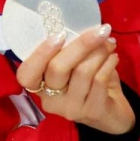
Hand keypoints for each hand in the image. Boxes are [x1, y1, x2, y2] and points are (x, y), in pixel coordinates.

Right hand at [15, 25, 134, 134]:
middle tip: (100, 30)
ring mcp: (71, 109)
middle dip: (81, 44)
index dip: (39, 54)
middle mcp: (51, 101)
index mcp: (39, 87)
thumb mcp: (73, 68)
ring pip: (82, 72)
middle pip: (57, 68)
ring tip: (109, 43)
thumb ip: (68, 52)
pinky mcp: (92, 111)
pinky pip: (99, 80)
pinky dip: (109, 63)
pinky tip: (113, 58)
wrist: (112, 115)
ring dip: (99, 52)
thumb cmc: (88, 84)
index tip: (59, 34)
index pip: (26, 75)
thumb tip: (79, 26)